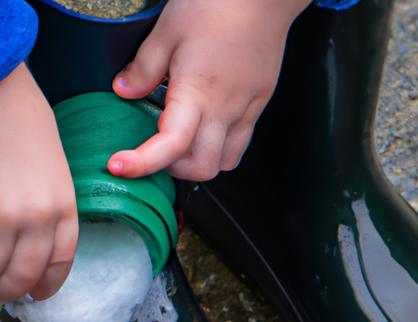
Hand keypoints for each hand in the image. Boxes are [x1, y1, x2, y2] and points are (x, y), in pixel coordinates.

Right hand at [0, 64, 77, 302]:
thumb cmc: (23, 120)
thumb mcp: (52, 170)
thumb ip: (49, 208)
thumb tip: (30, 242)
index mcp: (65, 206)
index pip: (61, 262)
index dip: (48, 284)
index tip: (37, 294)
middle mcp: (39, 216)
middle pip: (26, 273)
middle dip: (12, 290)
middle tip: (4, 295)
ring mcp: (7, 213)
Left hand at [108, 0, 310, 180]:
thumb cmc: (218, 5)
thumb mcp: (168, 30)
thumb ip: (144, 67)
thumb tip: (124, 90)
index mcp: (197, 92)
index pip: (171, 144)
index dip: (143, 163)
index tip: (120, 166)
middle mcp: (224, 110)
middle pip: (201, 168)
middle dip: (174, 168)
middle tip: (156, 149)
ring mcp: (245, 112)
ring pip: (224, 163)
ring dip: (199, 162)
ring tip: (184, 143)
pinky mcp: (257, 108)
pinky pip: (240, 145)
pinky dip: (220, 149)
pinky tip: (208, 129)